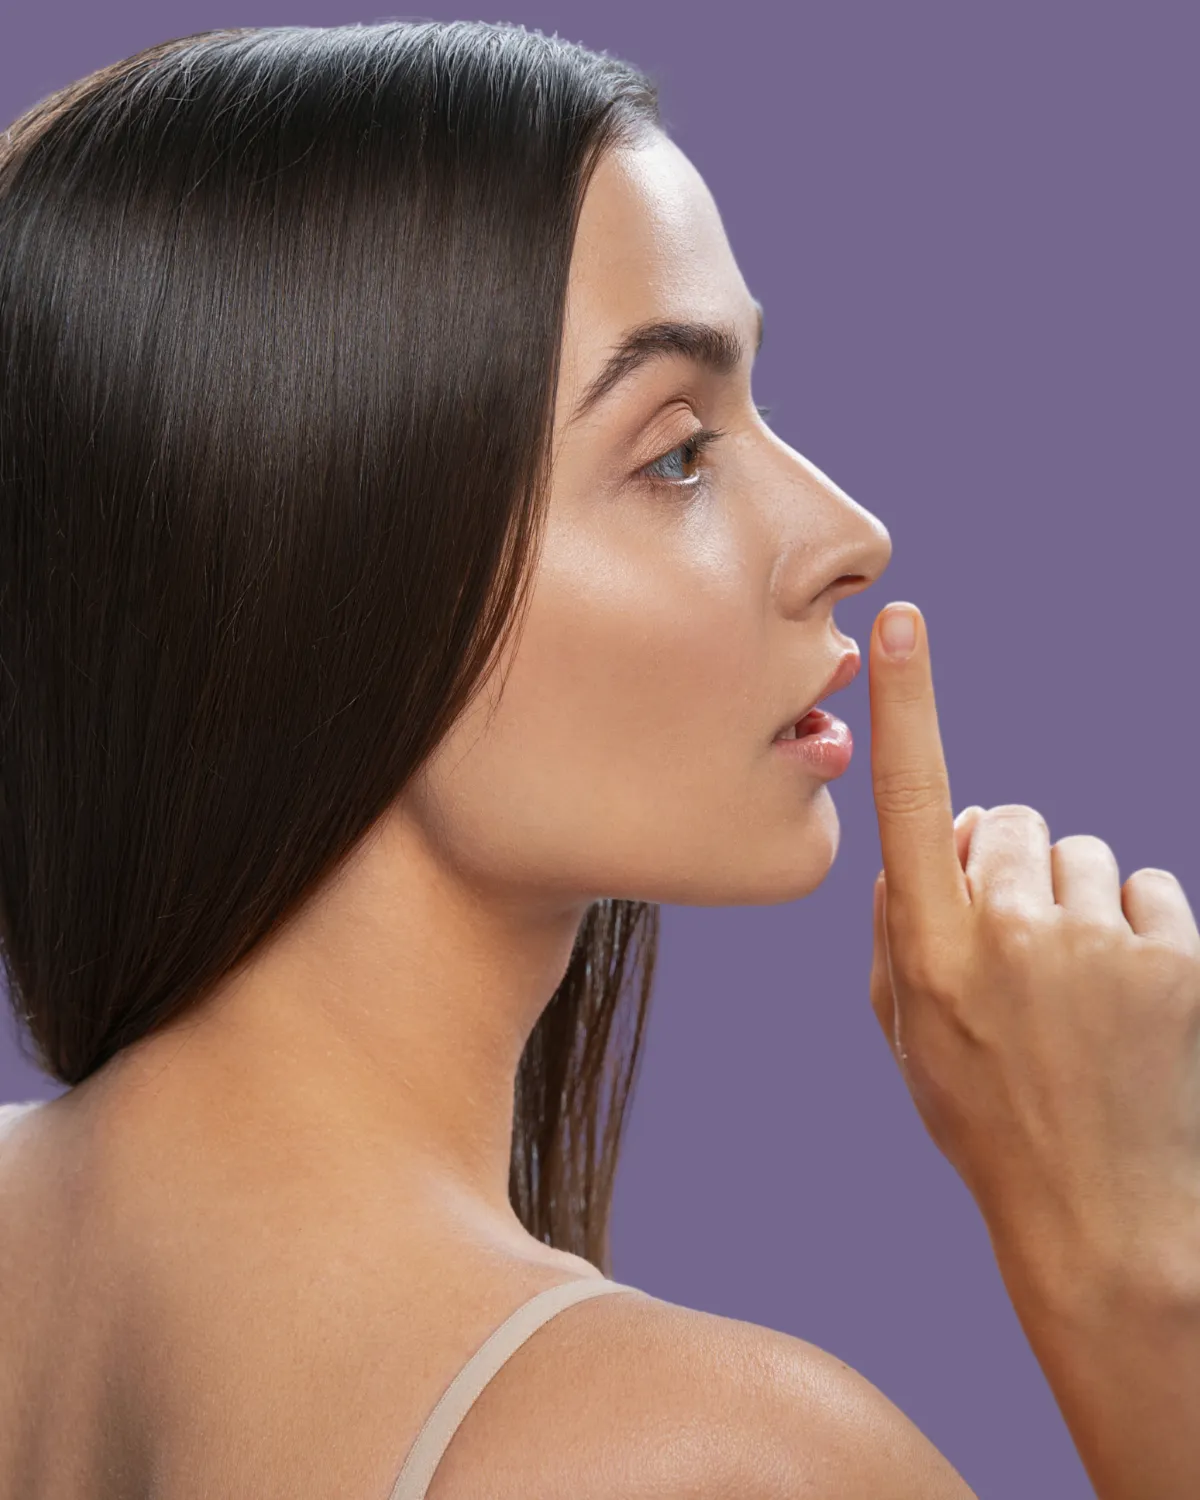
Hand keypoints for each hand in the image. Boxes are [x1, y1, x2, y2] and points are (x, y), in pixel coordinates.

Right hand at [866, 601, 1199, 1301]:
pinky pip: (1148, 890)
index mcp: (931, 949)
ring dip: (1074, 901)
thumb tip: (939, 834)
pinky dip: (1135, 928)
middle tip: (1017, 946)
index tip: (902, 622)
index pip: (912, 798)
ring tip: (1077, 988)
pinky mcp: (1176, 957)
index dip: (907, 703)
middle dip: (1007, 863)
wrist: (1106, 1218)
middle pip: (1009, 821)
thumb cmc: (988, 1118)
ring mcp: (1099, 942)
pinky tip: (1126, 996)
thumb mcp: (907, 1036)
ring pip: (1081, 856)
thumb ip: (899, 924)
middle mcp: (1011, 931)